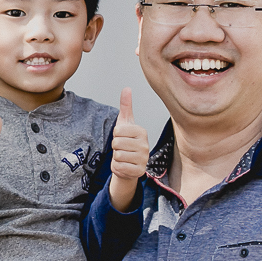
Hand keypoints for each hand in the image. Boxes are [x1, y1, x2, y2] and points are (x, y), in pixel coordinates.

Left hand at [108, 88, 148, 211]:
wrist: (128, 164)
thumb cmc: (126, 142)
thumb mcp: (125, 123)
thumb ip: (125, 106)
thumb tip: (126, 88)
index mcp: (142, 131)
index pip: (117, 130)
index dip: (115, 135)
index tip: (122, 137)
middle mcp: (145, 145)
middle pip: (116, 143)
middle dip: (115, 147)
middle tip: (122, 149)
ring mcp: (144, 159)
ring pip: (117, 155)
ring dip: (116, 158)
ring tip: (123, 157)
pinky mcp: (139, 172)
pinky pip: (119, 167)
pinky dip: (117, 168)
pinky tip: (124, 166)